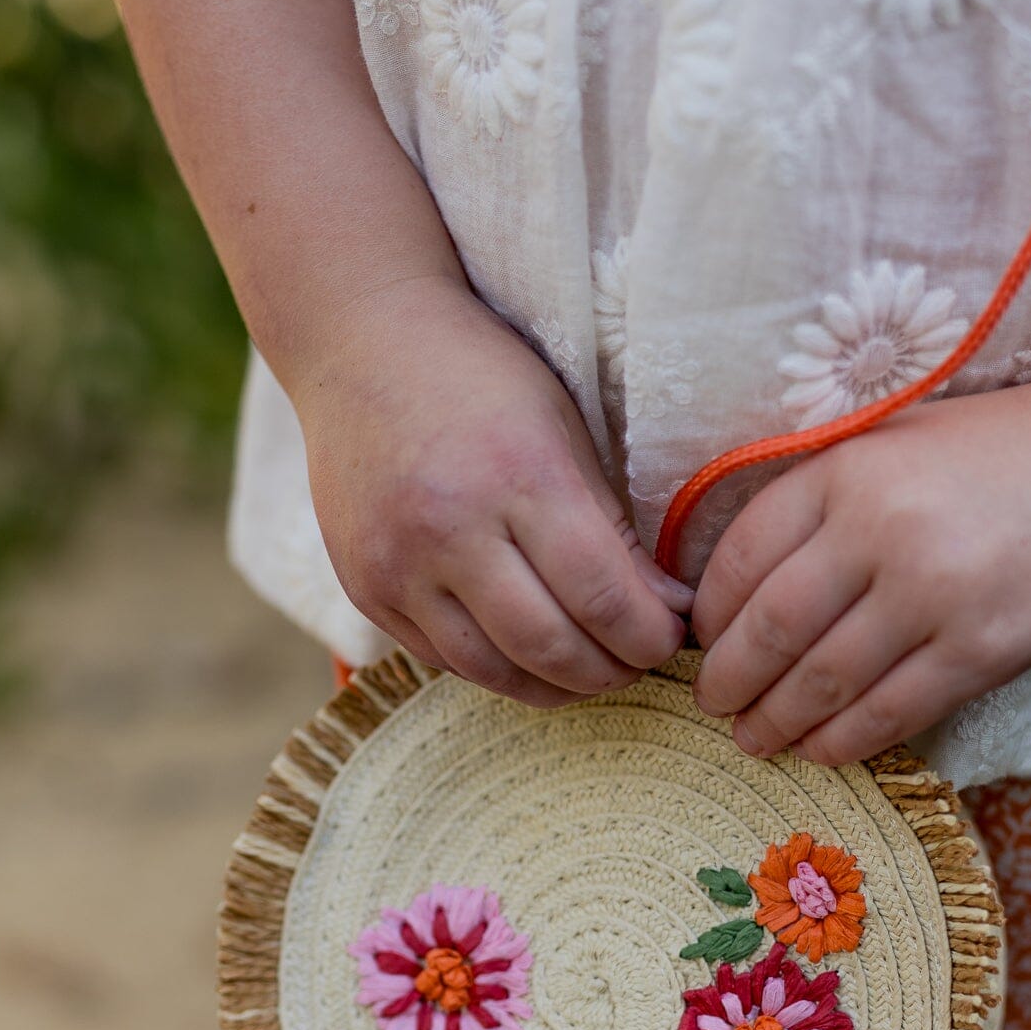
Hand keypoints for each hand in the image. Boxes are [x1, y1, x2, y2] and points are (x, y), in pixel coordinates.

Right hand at [296, 275, 691, 705]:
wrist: (357, 344)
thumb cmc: (479, 374)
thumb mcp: (562, 427)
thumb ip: (613, 526)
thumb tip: (667, 610)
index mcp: (519, 474)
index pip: (603, 596)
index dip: (651, 635)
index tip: (673, 635)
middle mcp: (450, 528)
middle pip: (551, 647)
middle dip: (612, 670)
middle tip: (639, 661)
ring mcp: (397, 564)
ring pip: (493, 670)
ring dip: (554, 685)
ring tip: (589, 670)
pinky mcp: (364, 587)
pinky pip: (442, 659)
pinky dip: (495, 668)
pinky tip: (525, 653)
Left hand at [690, 369, 1030, 762]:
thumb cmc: (988, 455)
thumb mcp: (887, 447)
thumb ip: (814, 502)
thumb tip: (728, 588)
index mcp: (846, 471)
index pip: (740, 557)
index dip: (708, 614)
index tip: (698, 642)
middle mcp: (882, 530)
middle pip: (769, 630)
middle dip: (727, 682)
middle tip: (711, 705)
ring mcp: (934, 594)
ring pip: (822, 683)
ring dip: (774, 723)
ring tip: (754, 738)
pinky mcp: (983, 650)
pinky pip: (890, 713)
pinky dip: (842, 742)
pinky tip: (818, 749)